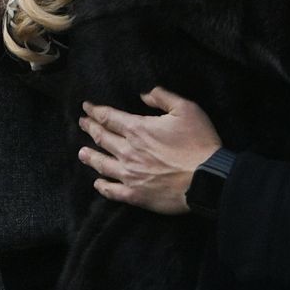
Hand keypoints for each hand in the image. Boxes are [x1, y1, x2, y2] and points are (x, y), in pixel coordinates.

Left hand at [80, 88, 223, 212]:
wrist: (207, 179)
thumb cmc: (199, 143)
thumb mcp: (186, 109)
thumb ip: (162, 98)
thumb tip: (144, 94)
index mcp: (138, 129)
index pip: (109, 118)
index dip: (95, 111)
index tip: (86, 108)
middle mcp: (127, 151)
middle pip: (102, 138)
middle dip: (90, 129)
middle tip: (82, 124)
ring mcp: (129, 175)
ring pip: (102, 164)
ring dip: (90, 156)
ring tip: (82, 153)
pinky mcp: (136, 195)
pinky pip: (112, 191)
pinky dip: (102, 187)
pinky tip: (98, 183)